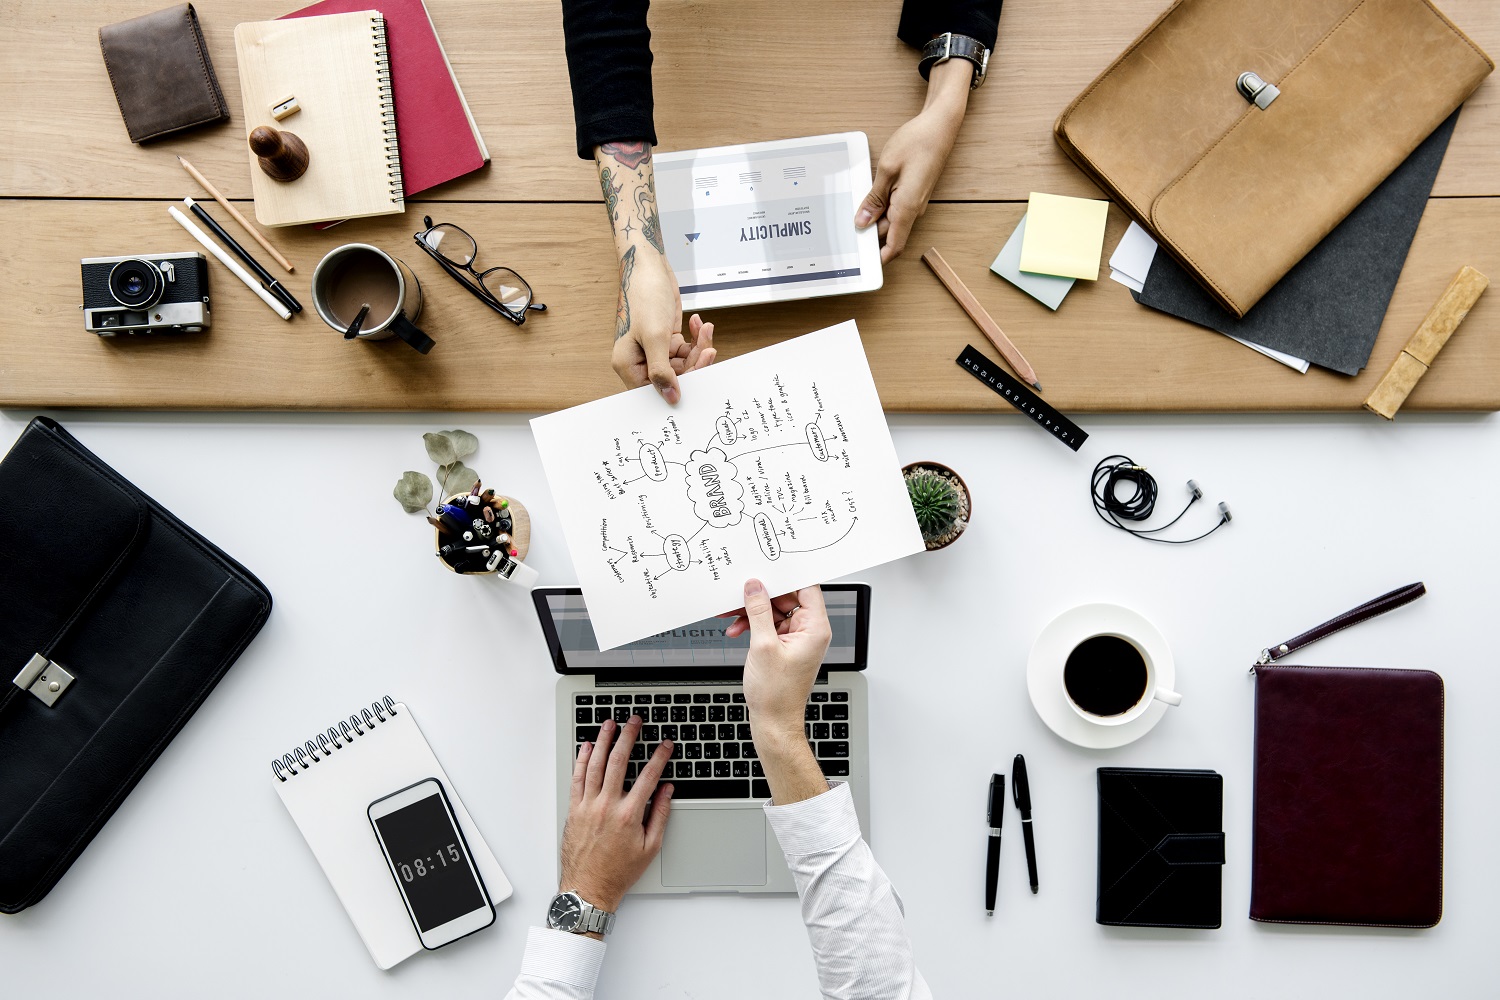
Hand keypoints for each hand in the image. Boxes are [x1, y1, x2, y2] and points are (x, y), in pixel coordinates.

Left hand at [559, 716, 673, 918]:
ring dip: (603, 741)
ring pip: (595, 765)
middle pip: (618, 762)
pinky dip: (581, 760)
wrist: (588, 887)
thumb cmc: (618, 871)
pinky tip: (586, 747)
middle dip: (628, 737)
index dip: (659, 757)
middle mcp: (606, 806)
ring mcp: (587, 806)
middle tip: (635, 722)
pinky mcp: (574, 810)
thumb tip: (667, 791)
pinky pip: (577, 778)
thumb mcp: (650, 847)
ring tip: (609, 724)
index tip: (665, 745)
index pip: (648, 776)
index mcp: (628, 815)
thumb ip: (660, 815)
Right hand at [610, 247, 715, 400]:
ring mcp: (654, 350)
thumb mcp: (654, 336)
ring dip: (699, 348)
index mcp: (628, 365)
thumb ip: (662, 370)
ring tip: (705, 329)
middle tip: (708, 349)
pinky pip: (686, 349)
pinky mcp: (666, 339)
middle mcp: (640, 360)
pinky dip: (696, 338)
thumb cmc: (643, 295)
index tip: (700, 373)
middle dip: (695, 363)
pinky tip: (699, 324)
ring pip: (684, 363)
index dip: (680, 385)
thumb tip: (671, 397)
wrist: (648, 266)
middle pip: (674, 377)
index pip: (656, 389)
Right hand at [725, 580, 830, 740]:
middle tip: (739, 592)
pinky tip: (735, 630)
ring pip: (773, 610)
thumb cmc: (776, 693)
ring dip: (751, 612)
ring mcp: (796, 638)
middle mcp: (809, 630)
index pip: (807, 587)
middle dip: (760, 596)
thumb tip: (755, 586)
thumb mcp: (763, 646)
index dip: (787, 575)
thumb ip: (758, 611)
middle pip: (787, 597)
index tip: (767, 567)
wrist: (773, 721)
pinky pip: (768, 625)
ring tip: (730, 615)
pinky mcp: (784, 645)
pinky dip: (751, 625)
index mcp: (815, 628)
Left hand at [855, 58, 971, 262]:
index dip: (879, 259)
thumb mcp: (887, 169)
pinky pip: (896, 208)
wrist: (940, 126)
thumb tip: (863, 221)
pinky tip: (869, 199)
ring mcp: (915, 201)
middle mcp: (914, 209)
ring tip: (853, 213)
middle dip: (870, 237)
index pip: (894, 245)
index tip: (863, 265)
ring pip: (892, 220)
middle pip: (889, 234)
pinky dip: (881, 207)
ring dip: (874, 220)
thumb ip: (874, 198)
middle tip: (846, 235)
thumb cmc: (917, 142)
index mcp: (907, 207)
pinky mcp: (914, 192)